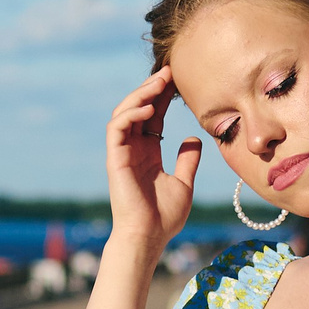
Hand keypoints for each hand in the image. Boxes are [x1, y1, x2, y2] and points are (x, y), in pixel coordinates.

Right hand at [104, 69, 200, 249]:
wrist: (149, 236)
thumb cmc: (164, 216)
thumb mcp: (183, 183)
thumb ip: (187, 161)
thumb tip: (194, 138)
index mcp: (147, 152)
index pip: (154, 116)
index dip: (163, 97)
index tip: (178, 80)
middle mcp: (132, 149)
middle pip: (139, 109)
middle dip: (152, 88)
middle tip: (169, 72)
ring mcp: (122, 152)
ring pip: (124, 113)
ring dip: (140, 95)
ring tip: (159, 83)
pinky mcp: (114, 158)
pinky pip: (117, 128)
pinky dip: (131, 115)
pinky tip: (149, 109)